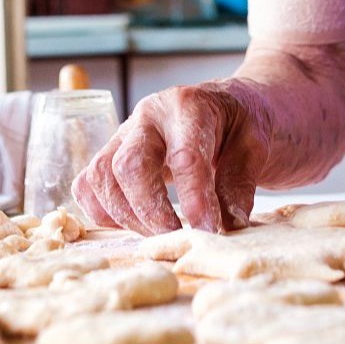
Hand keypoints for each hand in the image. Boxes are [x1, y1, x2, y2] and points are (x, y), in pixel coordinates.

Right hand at [71, 81, 264, 234]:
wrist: (228, 107)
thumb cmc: (242, 123)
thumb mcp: (256, 145)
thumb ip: (239, 184)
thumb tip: (229, 224)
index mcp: (188, 105)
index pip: (184, 156)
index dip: (194, 199)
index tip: (207, 230)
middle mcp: (148, 116)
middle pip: (128, 165)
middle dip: (151, 211)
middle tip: (179, 238)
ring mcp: (125, 134)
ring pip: (101, 176)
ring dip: (126, 216)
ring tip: (160, 234)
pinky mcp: (112, 154)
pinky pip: (88, 184)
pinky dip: (102, 211)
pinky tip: (133, 224)